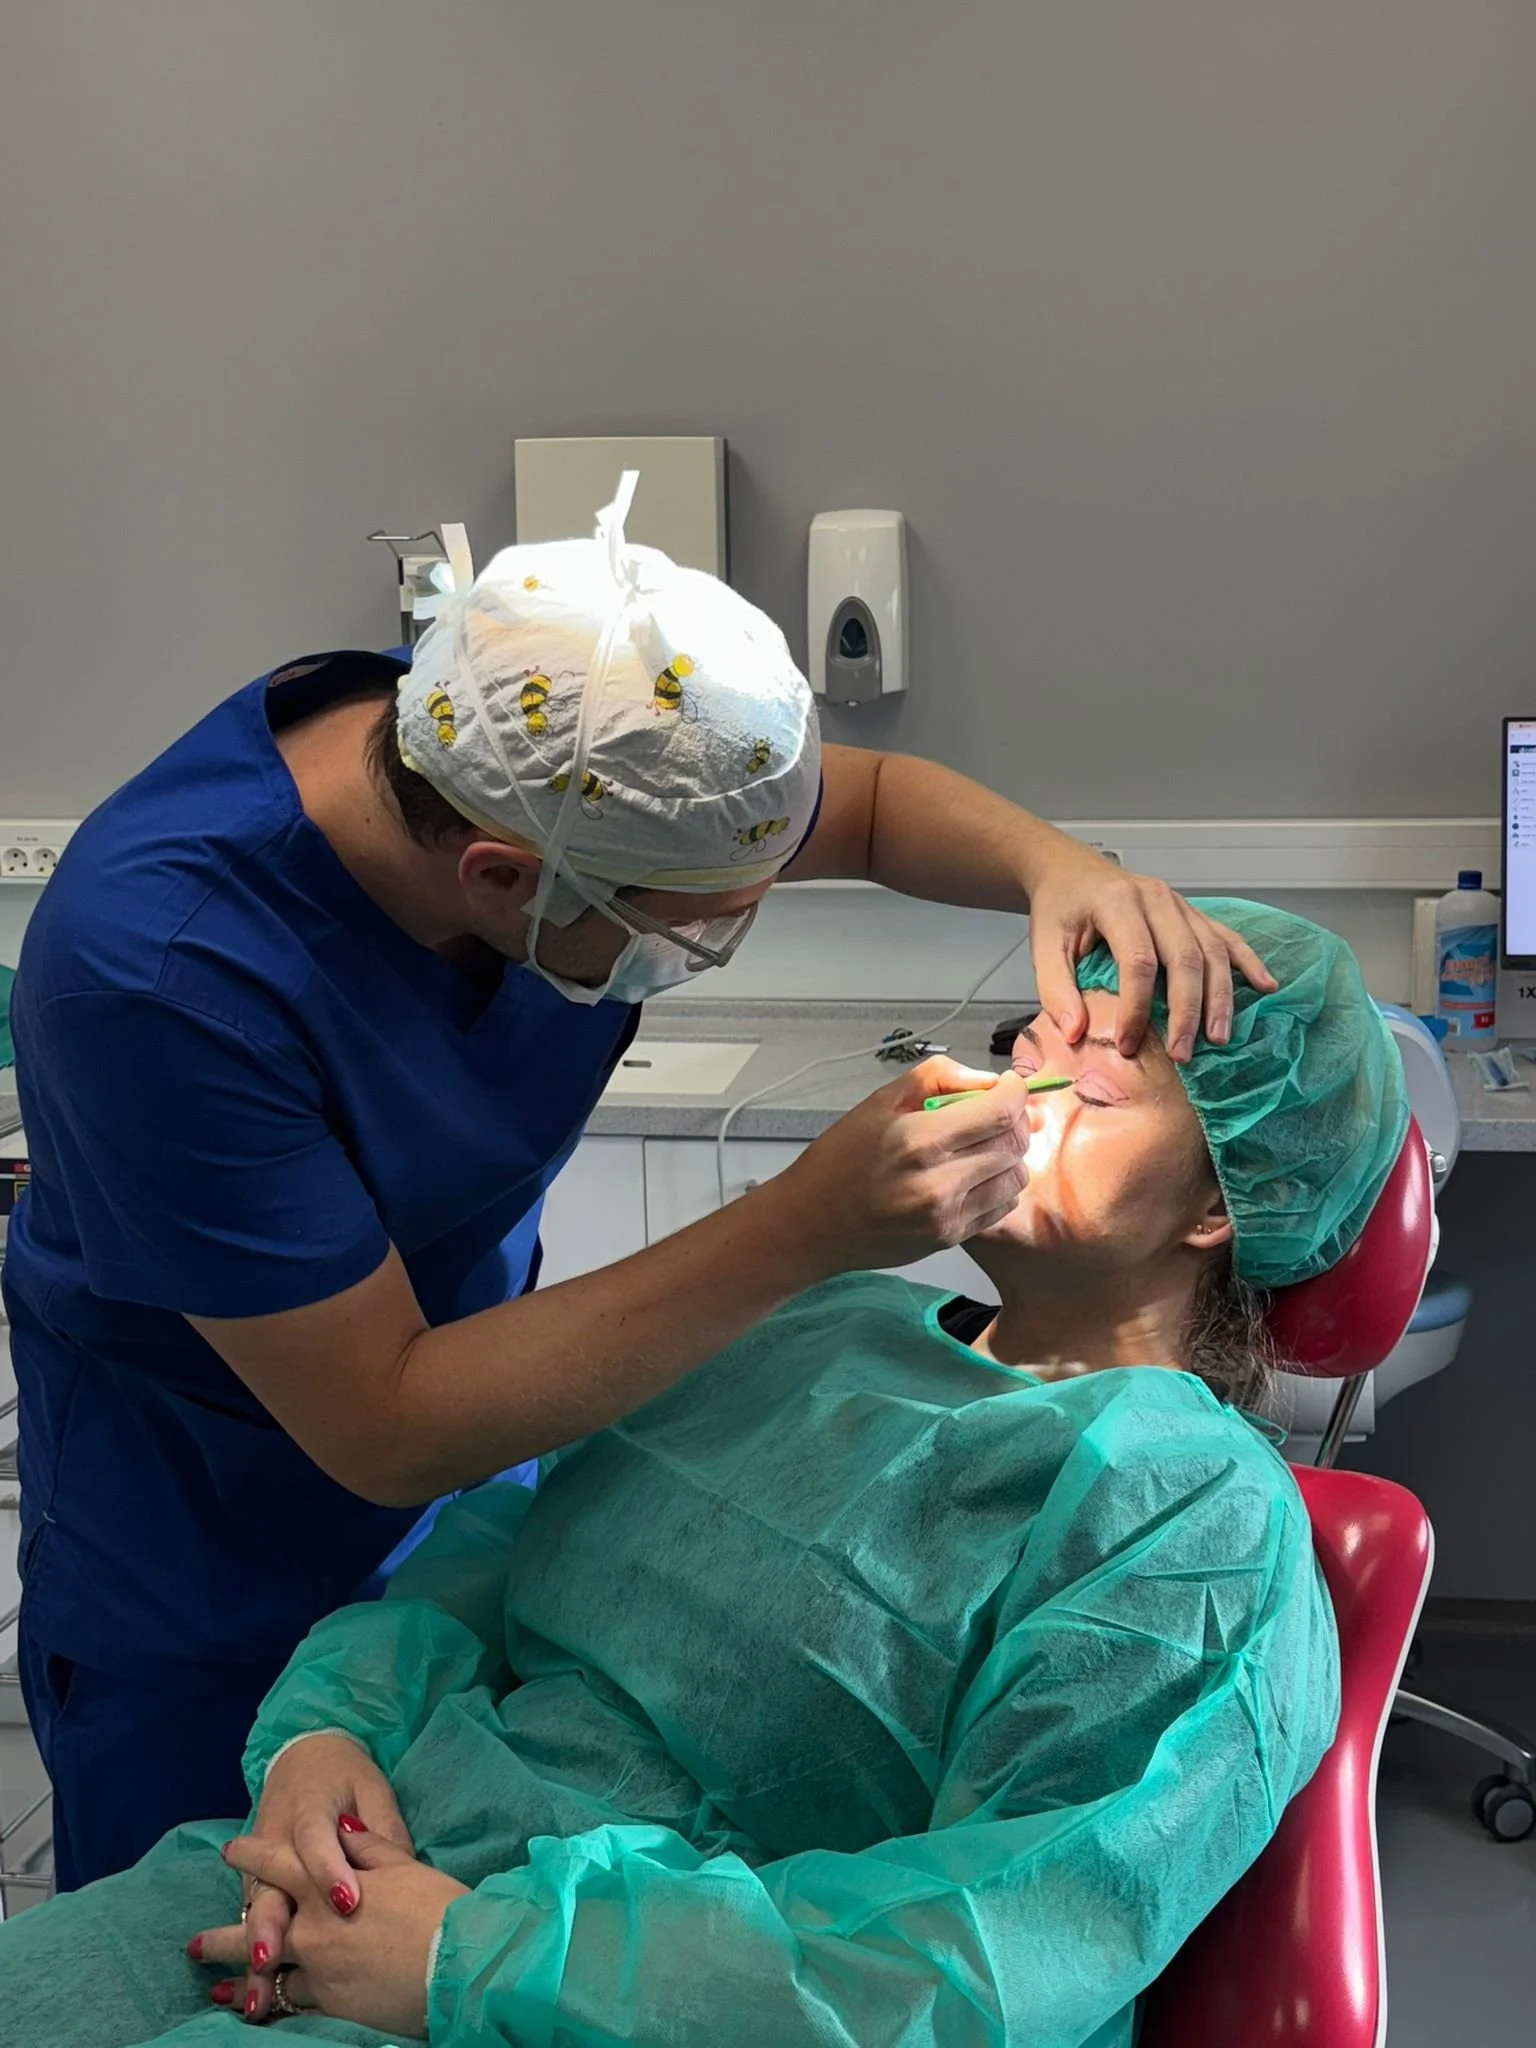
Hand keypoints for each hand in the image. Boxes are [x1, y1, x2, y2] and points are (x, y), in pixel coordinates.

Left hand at [193, 1824, 466, 2034]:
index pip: (279, 1863)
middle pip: (259, 1928)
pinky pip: (294, 2006)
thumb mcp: (402, 1863)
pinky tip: (262, 2013)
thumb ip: (366, 1847)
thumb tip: (342, 1833)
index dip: (253, 1854)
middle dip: (223, 1937)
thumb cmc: (436, 1905)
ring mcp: (320, 1972)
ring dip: (242, 1982)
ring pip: (271, 1974)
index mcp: (327, 1886)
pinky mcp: (334, 2006)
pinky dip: (275, 2006)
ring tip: (218, 1990)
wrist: (459, 1962)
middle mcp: (313, 1930)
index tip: (230, 1851)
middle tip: (194, 1945)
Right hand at [204, 1733, 413, 2021]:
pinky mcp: (255, 1880)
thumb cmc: (347, 1776)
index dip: (330, 1871)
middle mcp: (278, 1837)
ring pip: (255, 1910)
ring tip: (259, 1993)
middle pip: (269, 1884)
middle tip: (273, 1959)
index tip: (347, 1903)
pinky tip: (257, 1988)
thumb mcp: (373, 1789)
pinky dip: (254, 1954)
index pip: (316, 1841)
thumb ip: (384, 1830)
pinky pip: (253, 1917)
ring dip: (254, 1952)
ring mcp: (261, 1862)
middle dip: (269, 1925)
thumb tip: (403, 1872)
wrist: (305, 1756)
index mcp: (312, 1808)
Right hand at [769, 1058, 1031, 1273]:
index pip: (1000, 1111)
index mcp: (919, 1140)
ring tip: (982, 1146)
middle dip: (1013, 1120)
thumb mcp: (879, 1102)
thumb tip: (985, 1080)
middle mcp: (938, 1182)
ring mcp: (947, 1216)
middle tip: (994, 1112)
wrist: (811, 1223)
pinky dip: (998, 1186)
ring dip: (1009, 1156)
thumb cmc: (838, 1160)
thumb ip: (936, 1078)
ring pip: (1015, 1177)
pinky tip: (973, 1175)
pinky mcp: (949, 1238)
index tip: (1008, 1085)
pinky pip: (1001, 1207)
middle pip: (1013, 1144)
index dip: (1015, 1091)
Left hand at [1025, 846, 1276, 1060]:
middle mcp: (1155, 898)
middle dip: (1187, 1011)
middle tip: (1183, 1054)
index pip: (1138, 960)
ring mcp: (1179, 903)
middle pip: (1185, 957)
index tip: (1128, 1045)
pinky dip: (1248, 962)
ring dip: (1219, 997)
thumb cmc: (1060, 908)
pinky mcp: (1191, 912)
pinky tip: (1265, 986)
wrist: (1070, 870)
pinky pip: (1226, 937)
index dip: (1136, 1007)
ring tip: (1218, 1038)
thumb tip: (1076, 1033)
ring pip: (1211, 950)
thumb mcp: (1044, 944)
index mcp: (1117, 902)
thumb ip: (1056, 988)